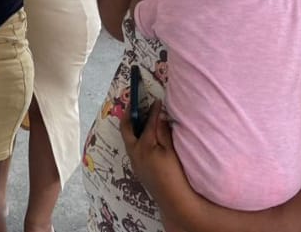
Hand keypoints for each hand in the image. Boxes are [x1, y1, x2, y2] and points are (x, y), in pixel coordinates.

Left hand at [119, 100, 194, 217]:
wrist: (172, 199)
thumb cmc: (174, 174)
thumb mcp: (171, 151)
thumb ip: (163, 132)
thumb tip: (159, 116)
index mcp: (143, 145)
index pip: (147, 123)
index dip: (153, 110)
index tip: (157, 101)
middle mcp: (134, 152)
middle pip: (127, 128)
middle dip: (129, 115)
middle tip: (133, 104)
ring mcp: (134, 161)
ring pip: (128, 138)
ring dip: (131, 126)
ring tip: (137, 118)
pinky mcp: (137, 168)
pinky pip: (131, 147)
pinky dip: (134, 137)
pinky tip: (142, 136)